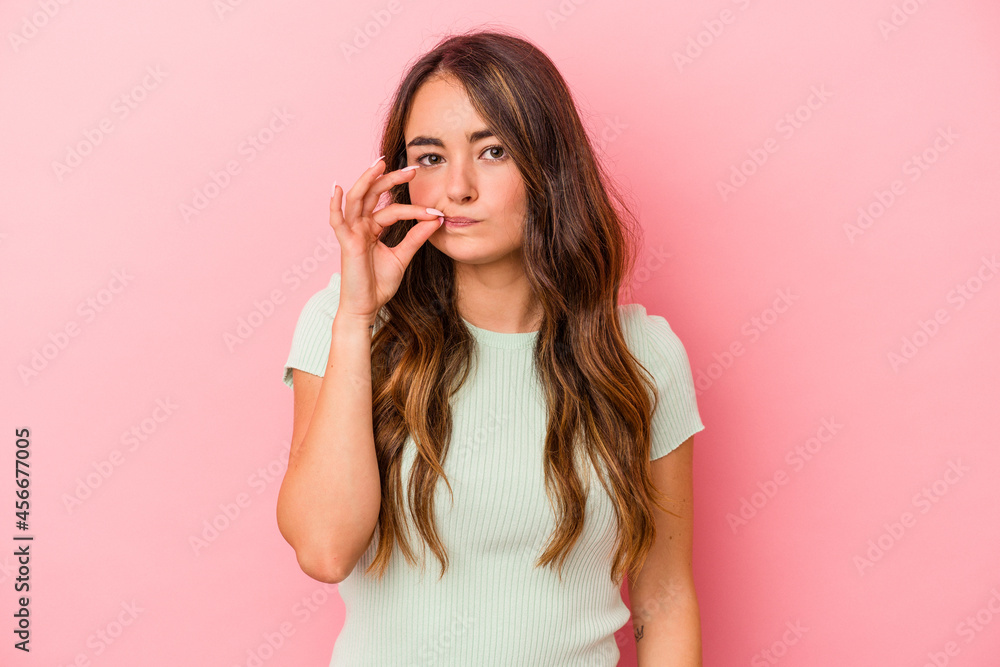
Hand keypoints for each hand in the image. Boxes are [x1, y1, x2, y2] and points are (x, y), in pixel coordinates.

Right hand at [329, 157, 443, 323]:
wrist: (366, 307)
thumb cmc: (379, 284)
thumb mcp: (402, 256)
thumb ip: (416, 237)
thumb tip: (437, 219)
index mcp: (372, 228)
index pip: (393, 209)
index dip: (415, 209)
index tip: (437, 212)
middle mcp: (360, 226)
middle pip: (373, 195)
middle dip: (391, 180)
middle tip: (413, 170)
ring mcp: (351, 232)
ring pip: (356, 199)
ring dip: (367, 180)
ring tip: (380, 164)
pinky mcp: (345, 243)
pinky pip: (336, 221)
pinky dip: (334, 204)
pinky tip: (336, 188)